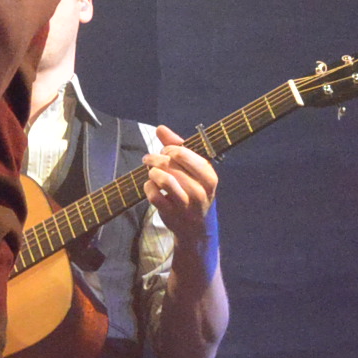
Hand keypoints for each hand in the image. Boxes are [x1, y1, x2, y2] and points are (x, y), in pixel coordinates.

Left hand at [142, 126, 217, 244]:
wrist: (198, 229)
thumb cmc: (195, 191)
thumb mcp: (194, 170)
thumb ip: (179, 146)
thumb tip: (160, 128)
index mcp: (209, 176)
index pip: (183, 153)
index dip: (169, 149)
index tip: (164, 151)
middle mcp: (200, 191)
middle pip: (170, 164)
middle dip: (155, 158)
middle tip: (149, 159)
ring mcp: (186, 204)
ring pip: (163, 179)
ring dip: (152, 172)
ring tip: (150, 171)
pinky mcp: (172, 214)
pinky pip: (154, 195)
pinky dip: (148, 187)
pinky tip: (150, 186)